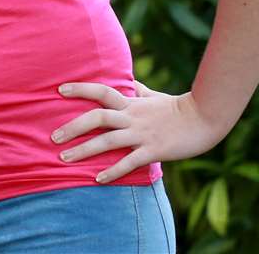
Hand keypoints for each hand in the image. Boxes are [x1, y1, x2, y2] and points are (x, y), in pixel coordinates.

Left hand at [51, 80, 228, 182]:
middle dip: (73, 127)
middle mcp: (132, 117)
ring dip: (84, 150)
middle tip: (53, 137)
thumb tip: (127, 80)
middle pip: (96, 118)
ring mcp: (142, 134)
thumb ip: (137, 89)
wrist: (205, 119)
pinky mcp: (153, 150)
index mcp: (131, 103)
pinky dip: (112, 171)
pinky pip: (129, 162)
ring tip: (65, 158)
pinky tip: (98, 179)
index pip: (101, 91)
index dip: (80, 88)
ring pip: (107, 141)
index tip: (59, 90)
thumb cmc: (178, 108)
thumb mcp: (154, 95)